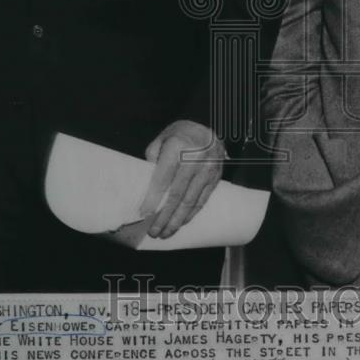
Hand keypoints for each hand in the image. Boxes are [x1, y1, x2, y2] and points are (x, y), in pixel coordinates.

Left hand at [140, 120, 224, 238]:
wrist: (207, 127)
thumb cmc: (179, 135)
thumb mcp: (161, 140)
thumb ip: (152, 160)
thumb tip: (146, 186)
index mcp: (177, 147)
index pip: (163, 178)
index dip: (153, 198)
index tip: (144, 213)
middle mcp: (195, 159)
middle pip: (177, 194)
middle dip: (164, 216)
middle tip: (154, 232)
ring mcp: (207, 169)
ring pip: (190, 201)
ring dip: (177, 220)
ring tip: (165, 233)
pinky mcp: (215, 177)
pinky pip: (202, 200)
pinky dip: (190, 214)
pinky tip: (181, 223)